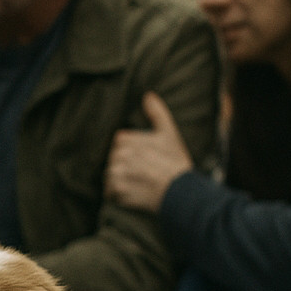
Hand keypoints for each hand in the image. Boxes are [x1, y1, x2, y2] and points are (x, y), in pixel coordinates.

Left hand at [105, 92, 194, 212]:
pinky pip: (109, 193)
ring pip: (110, 177)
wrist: (181, 191)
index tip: (146, 159)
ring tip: (140, 183)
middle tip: (145, 172)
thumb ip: (157, 113)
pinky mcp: (116, 190)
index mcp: (125, 140)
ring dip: (121, 181)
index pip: (119, 145)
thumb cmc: (175, 162)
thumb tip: (148, 95)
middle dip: (126, 167)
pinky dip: (118, 195)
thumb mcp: (169, 134)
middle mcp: (118, 155)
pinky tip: (134, 194)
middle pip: (114, 161)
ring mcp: (116, 173)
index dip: (133, 152)